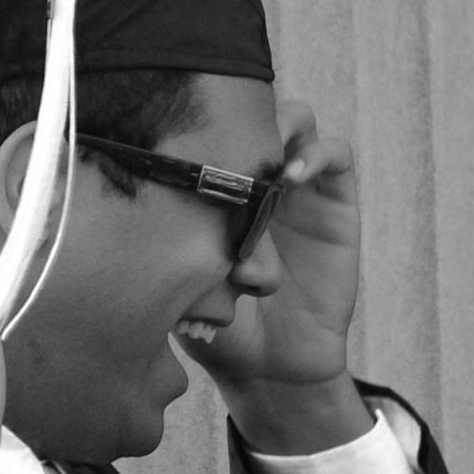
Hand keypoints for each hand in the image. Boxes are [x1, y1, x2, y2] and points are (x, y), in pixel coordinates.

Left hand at [193, 100, 370, 452]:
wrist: (271, 367)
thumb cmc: (215, 324)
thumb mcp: (179, 279)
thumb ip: (166, 244)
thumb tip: (137, 205)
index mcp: (214, 184)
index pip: (207, 122)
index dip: (195, 110)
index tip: (173, 118)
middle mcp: (256, 174)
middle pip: (250, 106)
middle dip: (237, 108)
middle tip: (221, 128)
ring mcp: (299, 185)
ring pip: (294, 118)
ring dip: (278, 124)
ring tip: (260, 154)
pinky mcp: (336, 202)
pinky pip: (335, 155)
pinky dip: (316, 154)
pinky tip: (292, 176)